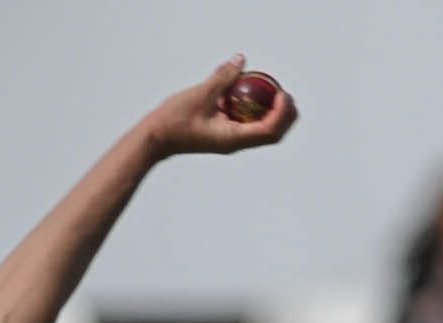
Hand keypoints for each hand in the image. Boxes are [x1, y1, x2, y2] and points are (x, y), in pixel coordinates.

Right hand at [143, 56, 297, 159]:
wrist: (156, 139)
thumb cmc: (175, 121)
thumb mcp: (201, 94)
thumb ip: (223, 77)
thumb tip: (240, 60)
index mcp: (233, 138)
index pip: (268, 130)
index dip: (282, 113)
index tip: (282, 93)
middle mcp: (235, 143)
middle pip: (272, 135)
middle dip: (285, 116)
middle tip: (286, 94)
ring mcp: (230, 140)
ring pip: (263, 131)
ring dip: (273, 113)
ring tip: (274, 91)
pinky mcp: (224, 134)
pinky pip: (248, 124)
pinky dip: (256, 110)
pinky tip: (252, 92)